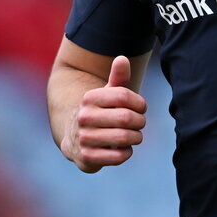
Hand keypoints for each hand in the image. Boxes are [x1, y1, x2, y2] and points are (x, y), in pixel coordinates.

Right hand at [62, 55, 147, 172]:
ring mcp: (83, 138)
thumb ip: (118, 77)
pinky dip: (127, 152)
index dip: (140, 103)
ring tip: (135, 135)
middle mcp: (83, 117)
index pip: (124, 96)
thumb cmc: (102, 111)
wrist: (75, 138)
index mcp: (89, 98)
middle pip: (126, 118)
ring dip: (136, 137)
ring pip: (124, 137)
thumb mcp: (109, 93)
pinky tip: (124, 148)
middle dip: (140, 121)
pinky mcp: (87, 158)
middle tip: (140, 123)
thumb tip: (122, 59)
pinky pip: (118, 157)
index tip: (141, 108)